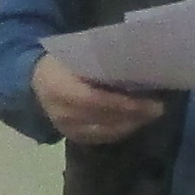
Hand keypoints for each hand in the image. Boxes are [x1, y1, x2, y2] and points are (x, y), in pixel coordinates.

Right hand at [30, 54, 169, 145]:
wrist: (35, 80)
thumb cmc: (62, 62)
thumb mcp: (76, 56)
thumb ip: (100, 63)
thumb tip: (136, 65)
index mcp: (59, 87)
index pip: (94, 101)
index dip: (122, 104)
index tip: (149, 102)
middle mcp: (61, 112)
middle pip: (102, 119)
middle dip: (133, 116)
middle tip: (158, 108)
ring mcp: (65, 128)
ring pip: (104, 132)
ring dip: (130, 125)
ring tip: (150, 114)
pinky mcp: (71, 137)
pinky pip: (100, 138)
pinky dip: (120, 131)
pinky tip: (134, 122)